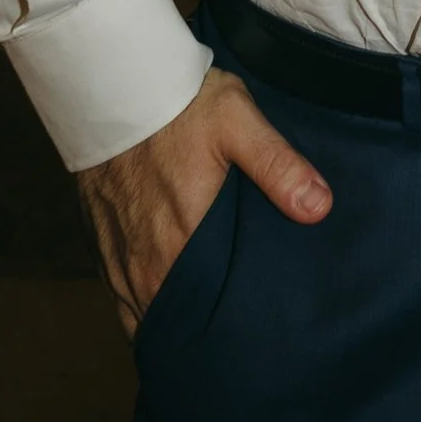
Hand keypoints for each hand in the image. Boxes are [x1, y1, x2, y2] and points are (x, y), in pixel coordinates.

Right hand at [76, 65, 330, 340]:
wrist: (110, 84)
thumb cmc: (178, 103)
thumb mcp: (238, 121)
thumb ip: (278, 166)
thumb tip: (319, 208)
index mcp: (181, 242)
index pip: (210, 314)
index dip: (232, 330)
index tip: (259, 335)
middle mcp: (146, 264)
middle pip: (179, 322)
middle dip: (207, 332)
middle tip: (242, 337)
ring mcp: (119, 260)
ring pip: (147, 315)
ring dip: (174, 322)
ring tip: (209, 328)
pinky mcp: (102, 247)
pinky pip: (123, 297)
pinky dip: (144, 306)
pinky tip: (171, 302)